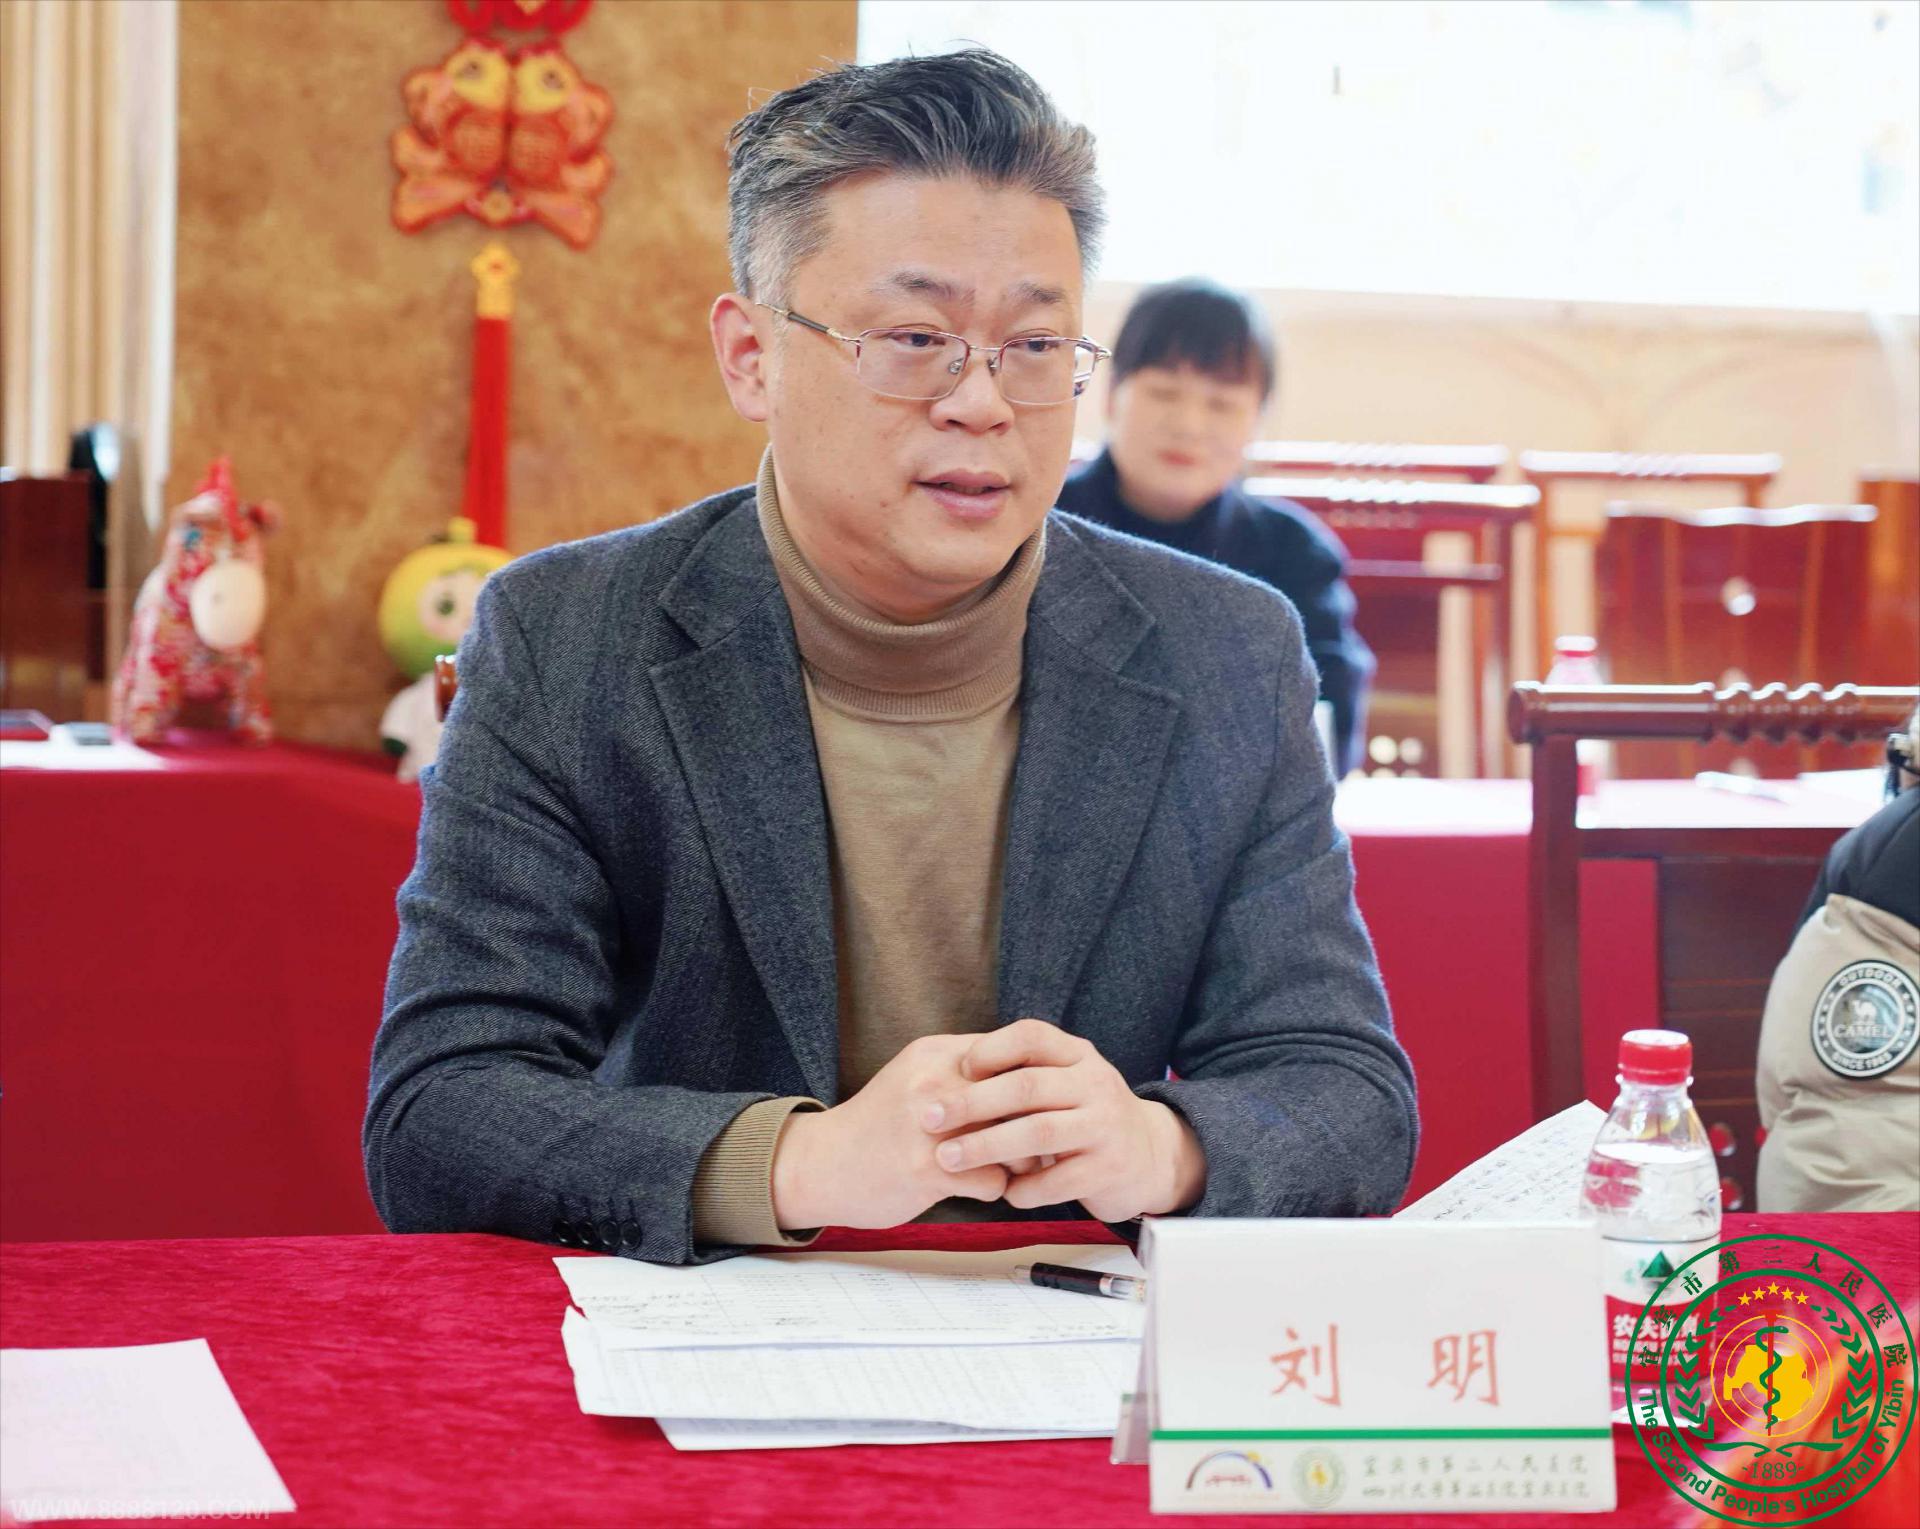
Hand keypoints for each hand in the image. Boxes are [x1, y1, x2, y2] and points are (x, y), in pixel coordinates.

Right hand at [770, 1035, 1009, 1229]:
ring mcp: (930, 1126)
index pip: (1012, 1055)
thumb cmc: (880, 1124)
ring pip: (1015, 1140)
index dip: (1030, 1084)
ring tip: (1005, 1165)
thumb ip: (963, 1069)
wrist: (821, 1164)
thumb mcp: (916, 1076)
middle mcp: (934, 1082)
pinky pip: (995, 1180)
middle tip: (1032, 1142)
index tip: (1033, 1106)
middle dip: (1032, 1122)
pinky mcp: (928, 1169)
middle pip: (1020, 1097)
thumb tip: (1029, 1074)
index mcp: (935, 1053)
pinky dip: (993, 1188)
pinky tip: (975, 1187)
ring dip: (1019, 1159)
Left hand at [922, 1018, 1206, 1221]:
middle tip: (928, 1118)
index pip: (1031, 1036)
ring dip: (986, 1147)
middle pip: (1026, 1086)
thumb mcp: (1062, 1082)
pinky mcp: (1110, 1168)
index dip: (990, 1049)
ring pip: (1038, 1132)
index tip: (955, 1068)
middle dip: (971, 1103)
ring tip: (948, 1159)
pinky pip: (1057, 1180)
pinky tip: (1002, 1192)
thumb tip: (948, 1069)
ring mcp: (1106, 1126)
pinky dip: (1024, 1188)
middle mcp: (1096, 1083)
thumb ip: (1020, 1073)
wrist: (1147, 1156)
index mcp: (1078, 1054)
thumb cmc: (1082, 1116)